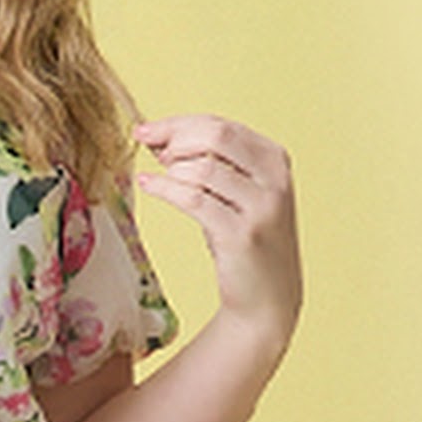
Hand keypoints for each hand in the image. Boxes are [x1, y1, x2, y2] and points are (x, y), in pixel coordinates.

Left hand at [133, 116, 301, 352]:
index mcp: (275, 159)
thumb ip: (207, 163)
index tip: (146, 130)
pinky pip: (194, 199)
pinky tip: (147, 185)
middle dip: (172, 137)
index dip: (178, 124)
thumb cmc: (244, 241)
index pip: (221, 125)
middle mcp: (274, 179)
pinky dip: (164, 188)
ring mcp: (261, 207)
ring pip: (203, 168)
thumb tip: (159, 138)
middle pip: (215, 137)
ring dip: (171, 169)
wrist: (267, 298)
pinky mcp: (241, 234)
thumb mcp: (234, 194)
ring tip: (157, 177)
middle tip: (146, 147)